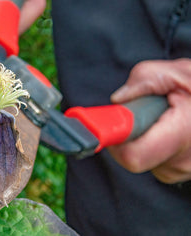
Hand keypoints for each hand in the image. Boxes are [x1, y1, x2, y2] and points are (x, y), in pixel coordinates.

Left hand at [108, 59, 190, 183]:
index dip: (115, 140)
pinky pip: (152, 162)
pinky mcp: (179, 173)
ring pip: (141, 159)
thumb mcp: (177, 73)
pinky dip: (152, 146)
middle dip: (127, 135)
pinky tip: (166, 131)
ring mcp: (183, 171)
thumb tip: (118, 99)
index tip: (107, 127)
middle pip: (130, 157)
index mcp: (182, 134)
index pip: (131, 155)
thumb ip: (143, 80)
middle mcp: (183, 161)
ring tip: (161, 120)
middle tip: (141, 115)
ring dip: (141, 139)